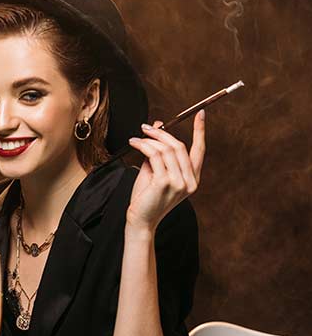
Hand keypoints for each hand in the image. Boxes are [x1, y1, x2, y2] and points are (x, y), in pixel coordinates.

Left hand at [127, 111, 205, 231]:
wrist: (140, 220)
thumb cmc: (146, 198)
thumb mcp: (154, 171)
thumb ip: (157, 150)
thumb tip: (157, 125)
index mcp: (192, 179)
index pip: (200, 151)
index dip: (200, 131)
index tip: (200, 114)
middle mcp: (190, 181)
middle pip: (180, 146)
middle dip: (162, 133)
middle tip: (145, 127)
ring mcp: (179, 183)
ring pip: (167, 149)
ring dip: (149, 139)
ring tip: (136, 138)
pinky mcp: (165, 183)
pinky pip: (155, 155)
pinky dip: (144, 145)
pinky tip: (135, 143)